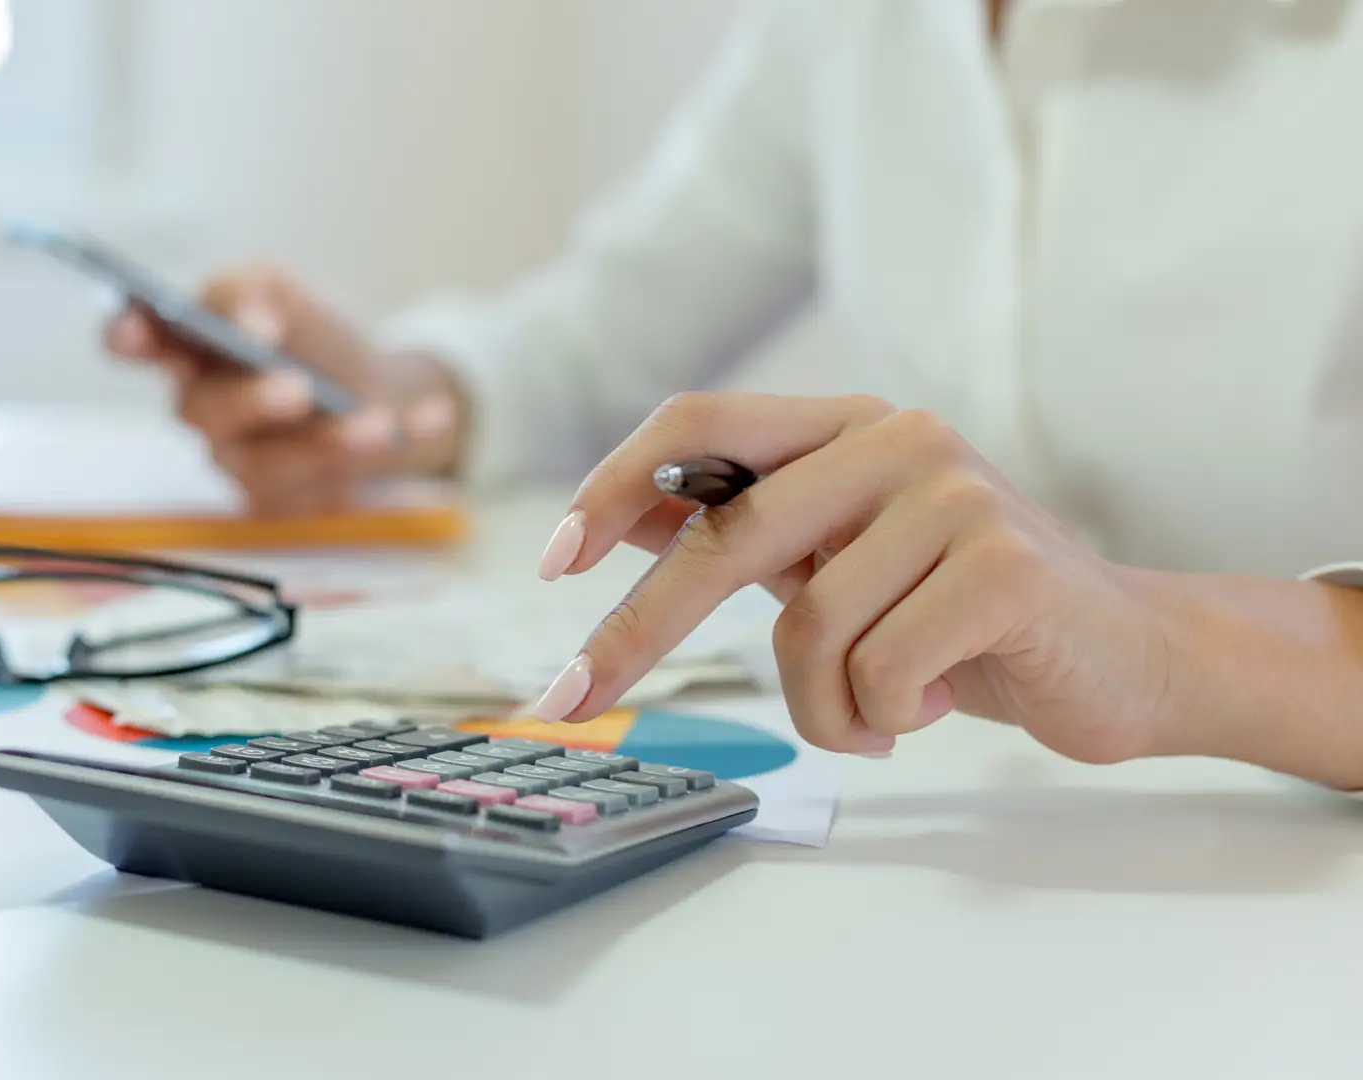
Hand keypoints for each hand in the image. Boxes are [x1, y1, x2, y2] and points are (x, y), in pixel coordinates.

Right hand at [103, 264, 464, 514]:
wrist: (378, 387)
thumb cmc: (311, 335)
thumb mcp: (282, 290)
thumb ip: (250, 292)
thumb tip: (246, 324)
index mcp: (186, 347)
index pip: (130, 342)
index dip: (124, 337)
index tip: (140, 331)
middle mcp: (202, 409)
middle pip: (200, 412)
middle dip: (248, 401)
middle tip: (295, 388)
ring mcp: (241, 462)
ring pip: (267, 465)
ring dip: (326, 443)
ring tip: (378, 423)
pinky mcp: (288, 501)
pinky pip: (333, 487)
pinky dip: (390, 448)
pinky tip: (431, 419)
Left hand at [526, 392, 1179, 762]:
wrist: (1126, 656)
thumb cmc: (961, 616)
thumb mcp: (838, 562)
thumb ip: (744, 529)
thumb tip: (620, 515)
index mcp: (843, 426)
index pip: (696, 426)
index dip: (612, 486)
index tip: (551, 563)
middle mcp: (895, 438)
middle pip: (726, 536)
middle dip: (637, 632)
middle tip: (570, 700)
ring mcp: (956, 494)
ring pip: (807, 631)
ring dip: (822, 708)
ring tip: (876, 713)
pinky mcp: (1007, 565)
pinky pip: (883, 671)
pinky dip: (884, 719)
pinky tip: (930, 708)